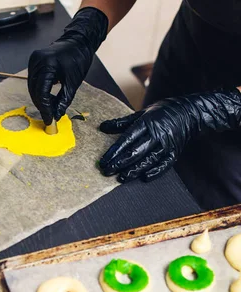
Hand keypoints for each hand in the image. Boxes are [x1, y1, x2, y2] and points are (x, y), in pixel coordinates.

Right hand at [28, 7, 107, 124]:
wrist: (78, 42)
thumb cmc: (78, 59)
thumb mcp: (73, 83)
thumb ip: (63, 100)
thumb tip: (56, 115)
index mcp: (48, 64)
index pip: (42, 92)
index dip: (45, 108)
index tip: (49, 120)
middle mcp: (37, 61)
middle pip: (34, 90)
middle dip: (42, 105)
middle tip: (50, 116)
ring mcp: (34, 60)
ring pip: (32, 87)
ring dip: (40, 99)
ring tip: (51, 107)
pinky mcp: (34, 61)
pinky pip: (33, 80)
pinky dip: (39, 91)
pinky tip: (48, 97)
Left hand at [99, 88, 240, 182]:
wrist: (190, 112)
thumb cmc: (161, 113)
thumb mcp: (141, 114)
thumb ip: (122, 123)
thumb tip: (102, 127)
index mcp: (147, 123)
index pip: (127, 139)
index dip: (114, 151)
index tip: (104, 161)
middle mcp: (156, 134)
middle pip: (136, 152)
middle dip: (120, 163)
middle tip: (107, 172)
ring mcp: (166, 145)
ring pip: (148, 160)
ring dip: (134, 170)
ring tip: (121, 178)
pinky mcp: (175, 153)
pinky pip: (164, 165)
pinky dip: (155, 172)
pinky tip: (144, 178)